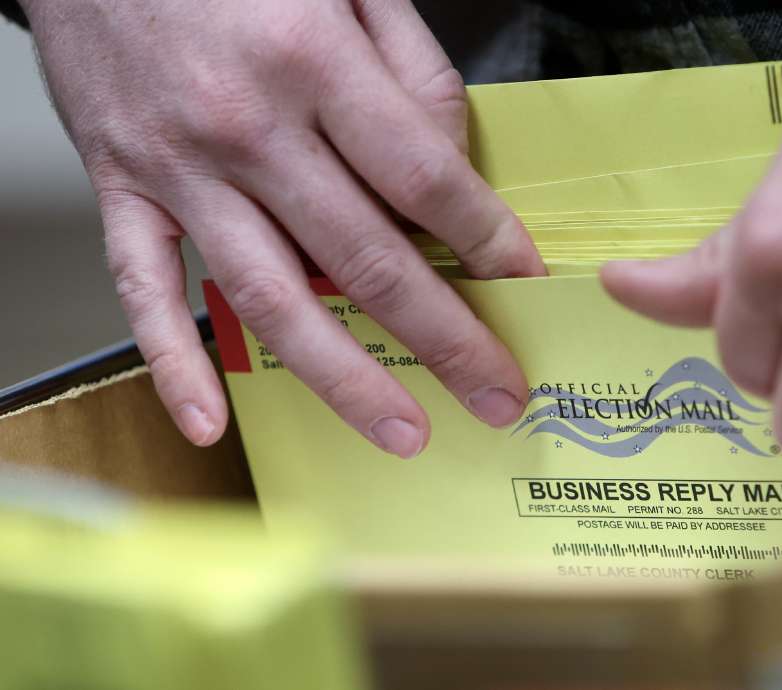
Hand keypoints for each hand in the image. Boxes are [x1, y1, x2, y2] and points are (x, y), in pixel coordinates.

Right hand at [21, 0, 544, 456]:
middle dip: (444, 339)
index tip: (524, 285)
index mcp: (315, 62)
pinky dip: (175, 366)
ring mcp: (180, 169)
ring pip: (272, 298)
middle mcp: (248, 127)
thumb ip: (413, 72)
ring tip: (402, 433)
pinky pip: (145, 292)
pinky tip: (211, 422)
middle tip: (495, 395)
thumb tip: (453, 164)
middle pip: (365, 258)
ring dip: (343, 379)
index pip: (423, 178)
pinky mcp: (122, 190)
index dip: (485, 240)